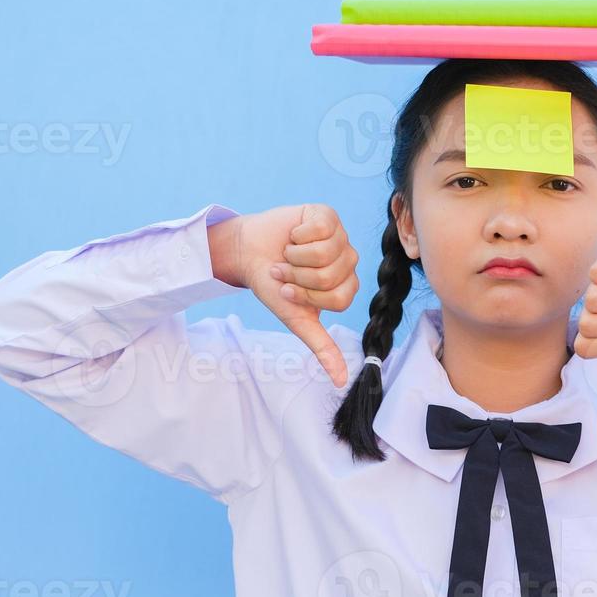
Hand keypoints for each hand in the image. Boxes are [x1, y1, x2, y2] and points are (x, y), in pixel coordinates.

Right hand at [216, 203, 359, 388]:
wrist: (248, 253)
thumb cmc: (273, 286)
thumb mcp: (297, 319)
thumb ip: (322, 348)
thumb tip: (341, 381)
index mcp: (345, 287)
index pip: (338, 298)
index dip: (308, 296)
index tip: (289, 292)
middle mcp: (348, 262)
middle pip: (331, 275)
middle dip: (298, 277)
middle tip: (285, 271)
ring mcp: (341, 236)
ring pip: (326, 252)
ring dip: (296, 256)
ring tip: (286, 254)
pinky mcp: (327, 215)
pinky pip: (320, 228)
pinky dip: (298, 234)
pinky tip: (292, 235)